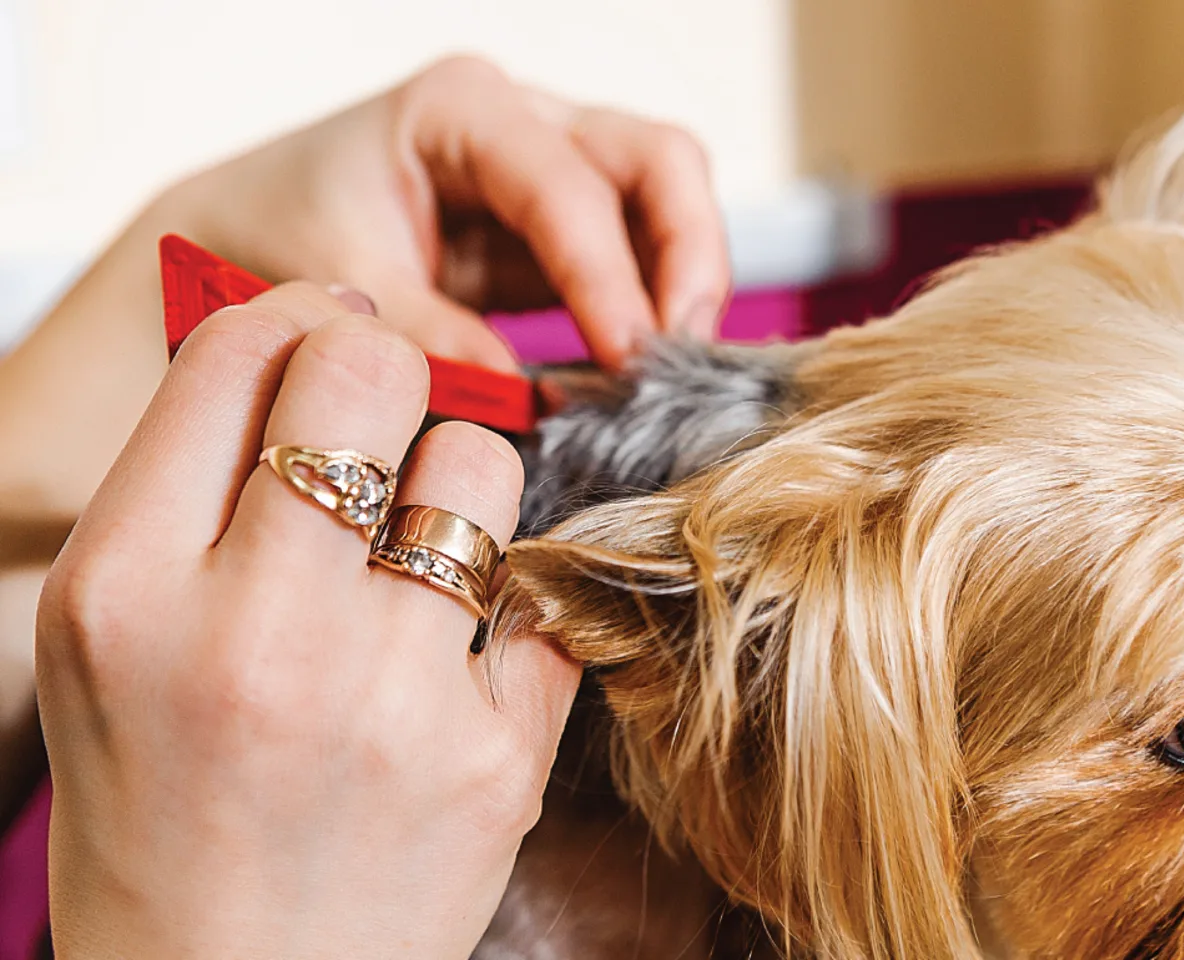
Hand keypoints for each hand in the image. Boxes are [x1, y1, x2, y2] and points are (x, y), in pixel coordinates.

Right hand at [36, 284, 578, 959]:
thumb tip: (297, 327)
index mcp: (125, 589)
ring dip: (457, 488)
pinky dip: (504, 603)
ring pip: (481, 463)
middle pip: (373, 370)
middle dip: (387, 377)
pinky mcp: (498, 754)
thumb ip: (185, 483)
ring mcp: (391, 694)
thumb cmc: (160, 811)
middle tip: (383, 426)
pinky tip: (456, 656)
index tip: (323, 341)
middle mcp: (256, 628)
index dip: (296, 321)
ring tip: (413, 568)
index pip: (238, 349)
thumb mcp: (112, 641)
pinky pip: (537, 585)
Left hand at [173, 55, 730, 370]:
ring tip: (672, 372)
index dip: (609, 276)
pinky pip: (643, 250)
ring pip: (668, 197)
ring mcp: (554, 167)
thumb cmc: (275, 234)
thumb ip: (432, 338)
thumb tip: (530, 395)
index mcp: (459, 110)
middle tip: (680, 357)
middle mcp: (524, 121)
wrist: (243, 232)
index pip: (567, 186)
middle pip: (658, 159)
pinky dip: (658, 304)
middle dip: (688, 257)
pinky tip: (644, 367)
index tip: (629, 359)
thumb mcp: (335, 288)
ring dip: (688, 281)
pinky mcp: (564, 228)